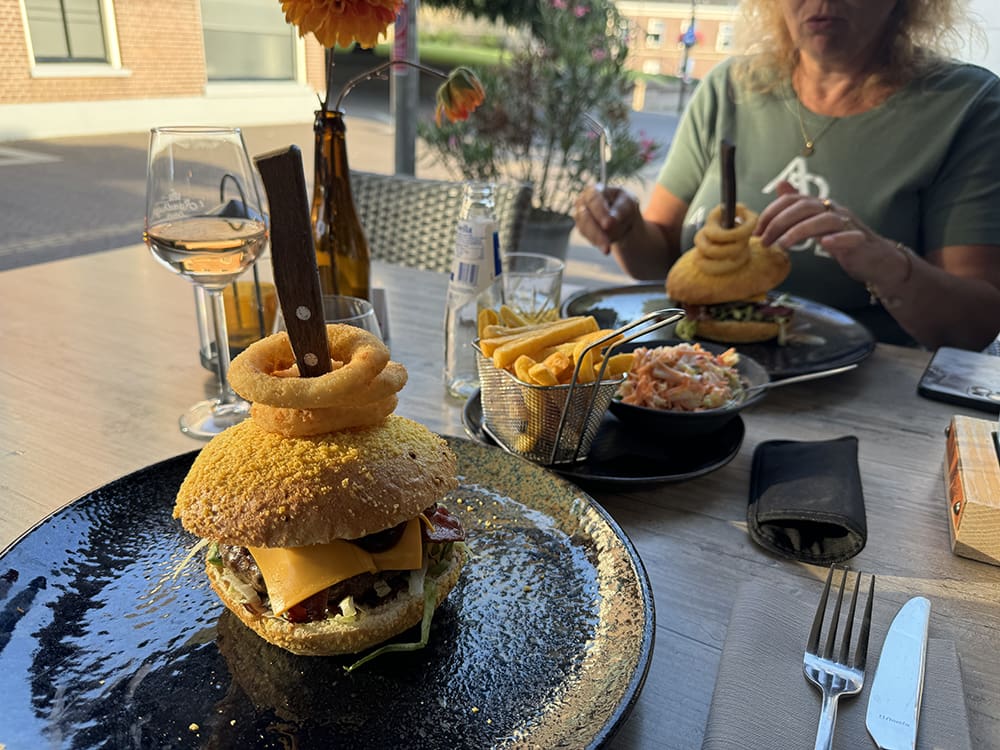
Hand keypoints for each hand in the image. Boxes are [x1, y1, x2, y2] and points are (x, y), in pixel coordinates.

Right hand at [574, 183, 639, 254]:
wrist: (623, 219)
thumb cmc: (625, 206)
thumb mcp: (629, 203)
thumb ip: (620, 209)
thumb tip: (612, 220)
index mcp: (595, 190)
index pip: (593, 199)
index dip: (600, 212)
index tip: (609, 224)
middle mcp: (583, 202)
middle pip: (585, 216)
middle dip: (596, 232)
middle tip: (606, 245)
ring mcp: (580, 216)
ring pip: (584, 229)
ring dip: (596, 240)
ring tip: (607, 250)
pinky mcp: (582, 229)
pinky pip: (587, 237)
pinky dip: (597, 242)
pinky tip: (605, 246)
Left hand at [754, 181, 903, 286]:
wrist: (875, 258)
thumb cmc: (842, 240)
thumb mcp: (815, 222)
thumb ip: (797, 207)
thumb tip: (780, 185)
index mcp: (819, 206)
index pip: (791, 200)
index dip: (771, 213)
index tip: (757, 231)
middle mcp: (833, 210)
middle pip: (804, 207)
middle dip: (779, 222)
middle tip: (764, 241)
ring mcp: (848, 224)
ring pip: (824, 219)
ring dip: (799, 231)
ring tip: (783, 245)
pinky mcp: (859, 241)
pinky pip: (849, 236)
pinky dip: (836, 238)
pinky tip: (824, 244)